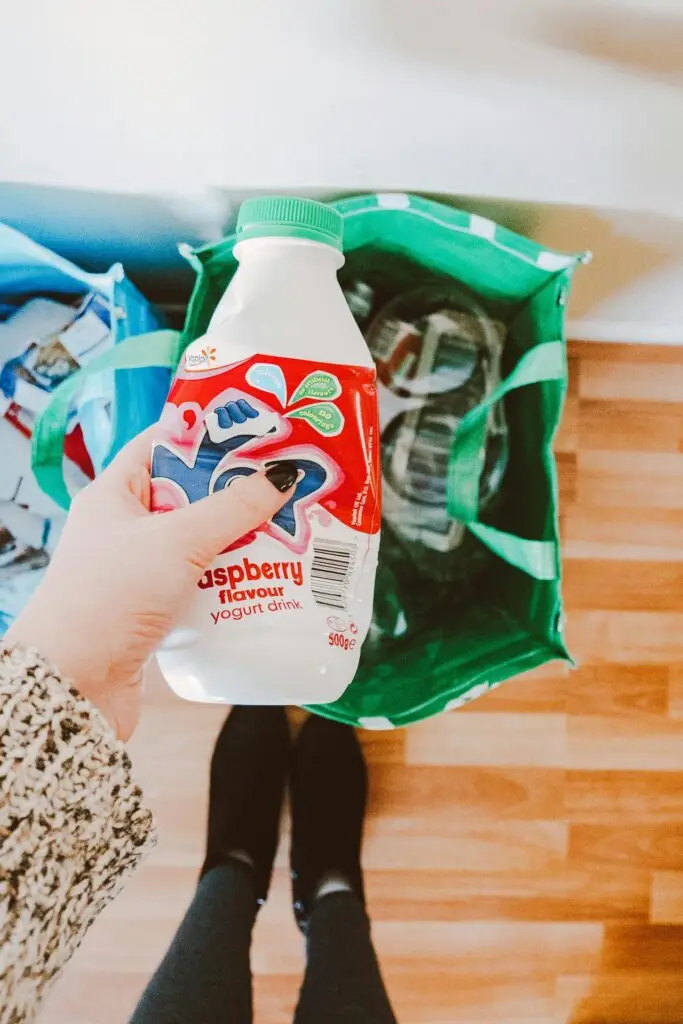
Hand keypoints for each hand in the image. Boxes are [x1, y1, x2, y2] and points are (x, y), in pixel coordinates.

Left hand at [6, 428, 296, 739]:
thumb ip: (232, 507)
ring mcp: (138, 570)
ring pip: (199, 543)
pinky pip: (200, 583)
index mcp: (115, 494)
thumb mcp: (178, 540)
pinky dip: (230, 581)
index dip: (209, 434)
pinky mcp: (153, 610)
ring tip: (289, 530)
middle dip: (236, 492)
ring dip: (239, 540)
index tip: (258, 432)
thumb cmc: (109, 597)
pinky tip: (264, 580)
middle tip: (287, 484)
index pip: (164, 444)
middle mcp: (124, 528)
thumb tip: (280, 477)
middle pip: (189, 495)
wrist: (74, 685)